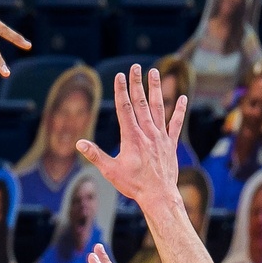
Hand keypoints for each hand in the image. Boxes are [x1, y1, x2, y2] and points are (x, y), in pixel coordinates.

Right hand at [77, 64, 186, 205]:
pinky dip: (179, 111)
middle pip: (140, 103)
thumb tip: (79, 143)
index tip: (119, 76)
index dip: (121, 91)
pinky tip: (183, 98)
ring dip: (156, 89)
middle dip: (137, 83)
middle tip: (135, 67)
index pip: (124, 108)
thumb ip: (95, 155)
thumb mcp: (110, 170)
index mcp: (132, 137)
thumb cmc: (133, 184)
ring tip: (154, 73)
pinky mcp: (170, 144)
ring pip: (158, 108)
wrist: (159, 195)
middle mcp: (147, 133)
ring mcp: (160, 137)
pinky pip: (175, 124)